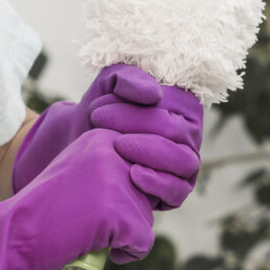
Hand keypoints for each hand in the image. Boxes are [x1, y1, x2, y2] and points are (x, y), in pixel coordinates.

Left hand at [12, 64, 201, 194]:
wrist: (79, 143)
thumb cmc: (102, 110)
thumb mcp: (110, 84)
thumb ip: (130, 78)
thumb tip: (153, 95)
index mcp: (184, 106)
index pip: (172, 104)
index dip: (135, 107)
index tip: (97, 106)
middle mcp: (190, 135)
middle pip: (173, 131)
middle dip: (132, 125)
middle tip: (97, 120)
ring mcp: (186, 165)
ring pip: (183, 161)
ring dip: (148, 153)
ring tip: (117, 146)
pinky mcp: (177, 191)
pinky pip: (178, 191)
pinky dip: (158, 183)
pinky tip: (133, 174)